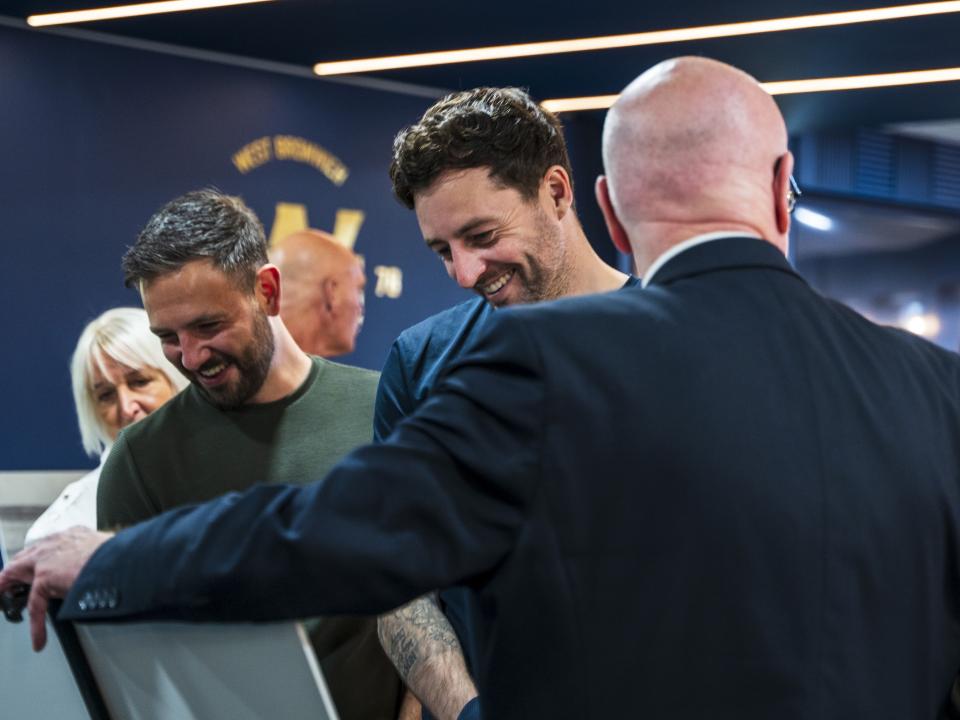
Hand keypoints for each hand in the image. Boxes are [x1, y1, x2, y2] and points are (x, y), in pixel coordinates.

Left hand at [0, 526, 111, 650]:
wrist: (123, 558)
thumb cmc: (121, 556)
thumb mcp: (105, 552)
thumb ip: (93, 560)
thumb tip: (99, 573)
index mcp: (72, 536)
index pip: (46, 546)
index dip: (36, 558)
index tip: (33, 567)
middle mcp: (56, 543)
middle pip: (24, 557)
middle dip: (13, 571)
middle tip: (6, 583)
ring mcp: (47, 559)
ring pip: (17, 573)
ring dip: (8, 588)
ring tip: (4, 601)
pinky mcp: (45, 578)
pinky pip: (35, 605)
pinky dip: (36, 625)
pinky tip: (38, 639)